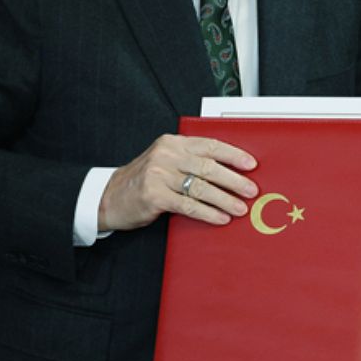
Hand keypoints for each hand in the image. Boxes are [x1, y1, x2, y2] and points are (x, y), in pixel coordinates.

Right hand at [99, 134, 257, 230]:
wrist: (110, 197)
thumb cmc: (144, 180)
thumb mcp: (166, 161)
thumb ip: (190, 161)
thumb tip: (229, 171)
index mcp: (173, 143)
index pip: (209, 145)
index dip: (233, 154)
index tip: (250, 164)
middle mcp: (166, 155)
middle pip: (209, 167)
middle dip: (234, 180)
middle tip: (250, 190)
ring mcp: (159, 175)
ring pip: (201, 187)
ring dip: (224, 200)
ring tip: (239, 208)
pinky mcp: (154, 196)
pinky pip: (188, 205)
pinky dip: (208, 213)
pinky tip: (220, 218)